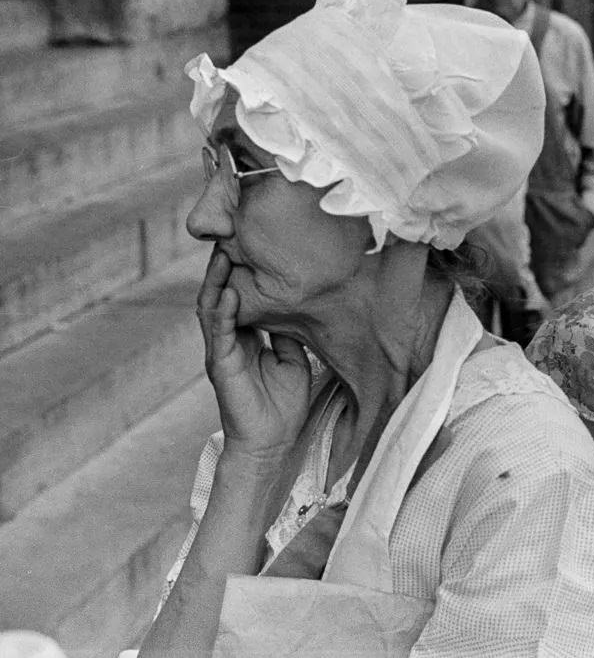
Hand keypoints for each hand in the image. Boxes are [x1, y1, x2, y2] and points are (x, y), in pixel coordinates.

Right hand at [196, 249, 310, 461]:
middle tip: (231, 238)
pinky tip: (226, 292)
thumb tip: (294, 308)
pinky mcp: (220, 365)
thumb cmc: (282, 405)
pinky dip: (221, 311)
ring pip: (212, 308)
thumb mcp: (294, 360)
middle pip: (221, 295)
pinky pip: (218, 333)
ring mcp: (221, 351)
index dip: (243, 273)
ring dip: (216, 281)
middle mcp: (230, 340)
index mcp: (247, 337)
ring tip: (222, 253)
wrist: (271, 443)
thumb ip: (288, 334)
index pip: (240, 297)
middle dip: (224, 267)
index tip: (253, 246)